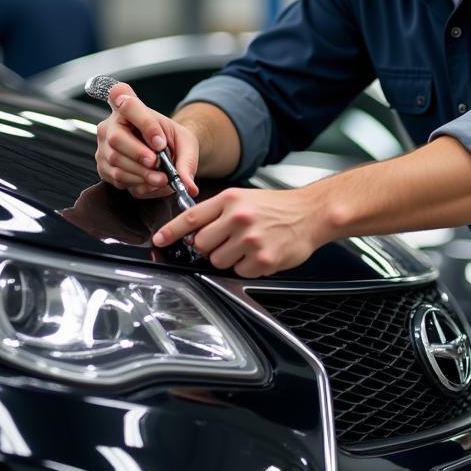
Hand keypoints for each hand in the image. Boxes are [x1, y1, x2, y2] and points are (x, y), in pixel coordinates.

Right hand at [95, 82, 199, 199]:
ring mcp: (103, 147)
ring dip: (142, 174)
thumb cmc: (170, 140)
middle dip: (139, 154)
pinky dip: (138, 184)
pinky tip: (152, 182)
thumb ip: (187, 161)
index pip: (128, 104)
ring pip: (116, 162)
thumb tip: (189, 186)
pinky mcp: (103, 167)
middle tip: (157, 163)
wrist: (163, 152)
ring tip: (162, 178)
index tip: (160, 141)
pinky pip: (118, 179)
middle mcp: (110, 125)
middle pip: (117, 138)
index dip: (144, 123)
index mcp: (130, 107)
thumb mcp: (185, 143)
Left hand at [152, 186, 324, 277]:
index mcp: (231, 200)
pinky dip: (247, 267)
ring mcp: (250, 240)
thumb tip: (192, 232)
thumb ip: (218, 212)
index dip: (171, 231)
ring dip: (228, 258)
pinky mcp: (262, 259)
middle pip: (201, 244)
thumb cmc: (278, 207)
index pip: (191, 217)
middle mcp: (238, 218)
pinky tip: (260, 254)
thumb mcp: (244, 198)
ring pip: (217, 260)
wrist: (311, 213)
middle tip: (228, 240)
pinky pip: (239, 271)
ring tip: (248, 246)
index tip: (158, 240)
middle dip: (210, 246)